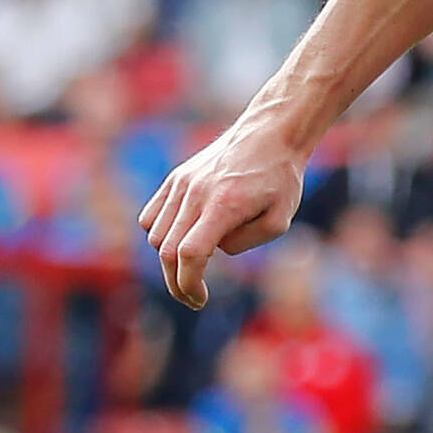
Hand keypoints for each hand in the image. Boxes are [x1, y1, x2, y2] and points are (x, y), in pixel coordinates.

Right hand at [139, 122, 307, 305]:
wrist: (270, 133)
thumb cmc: (281, 178)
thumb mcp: (279, 220)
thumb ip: (244, 243)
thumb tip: (215, 250)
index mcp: (223, 205)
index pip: (190, 255)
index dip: (189, 284)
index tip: (199, 299)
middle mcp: (195, 193)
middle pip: (168, 251)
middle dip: (178, 283)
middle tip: (194, 298)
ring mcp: (181, 184)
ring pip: (156, 235)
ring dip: (169, 259)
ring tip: (194, 266)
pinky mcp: (176, 178)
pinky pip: (152, 216)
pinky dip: (160, 235)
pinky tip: (181, 241)